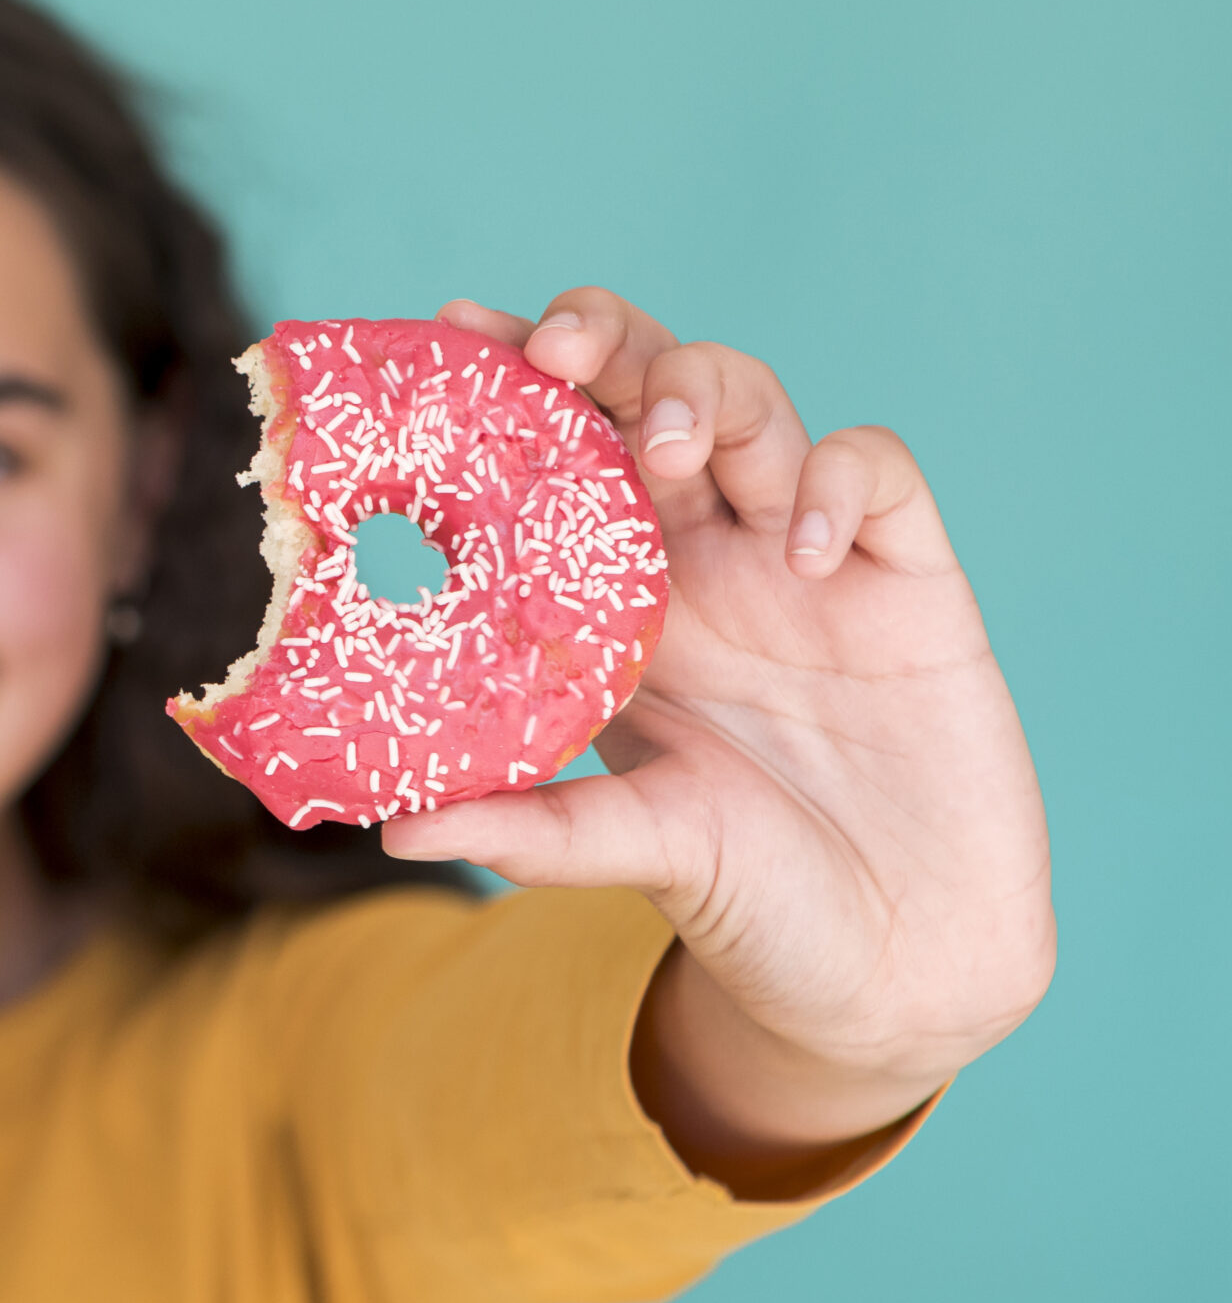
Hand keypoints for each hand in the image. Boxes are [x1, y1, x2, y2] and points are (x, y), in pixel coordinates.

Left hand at [387, 292, 1054, 1171]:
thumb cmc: (752, 896)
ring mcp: (808, 558)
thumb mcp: (631, 849)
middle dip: (609, 344)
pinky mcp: (911, 582)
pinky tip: (800, 548)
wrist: (892, 967)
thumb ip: (527, 827)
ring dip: (704, 394)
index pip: (559, 455)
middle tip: (557, 353)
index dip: (511, 385)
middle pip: (653, 391)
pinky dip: (836, 481)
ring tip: (668, 444)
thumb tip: (391, 824)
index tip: (449, 334)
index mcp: (619, 602)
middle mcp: (706, 559)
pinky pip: (878, 473)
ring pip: (757, 406)